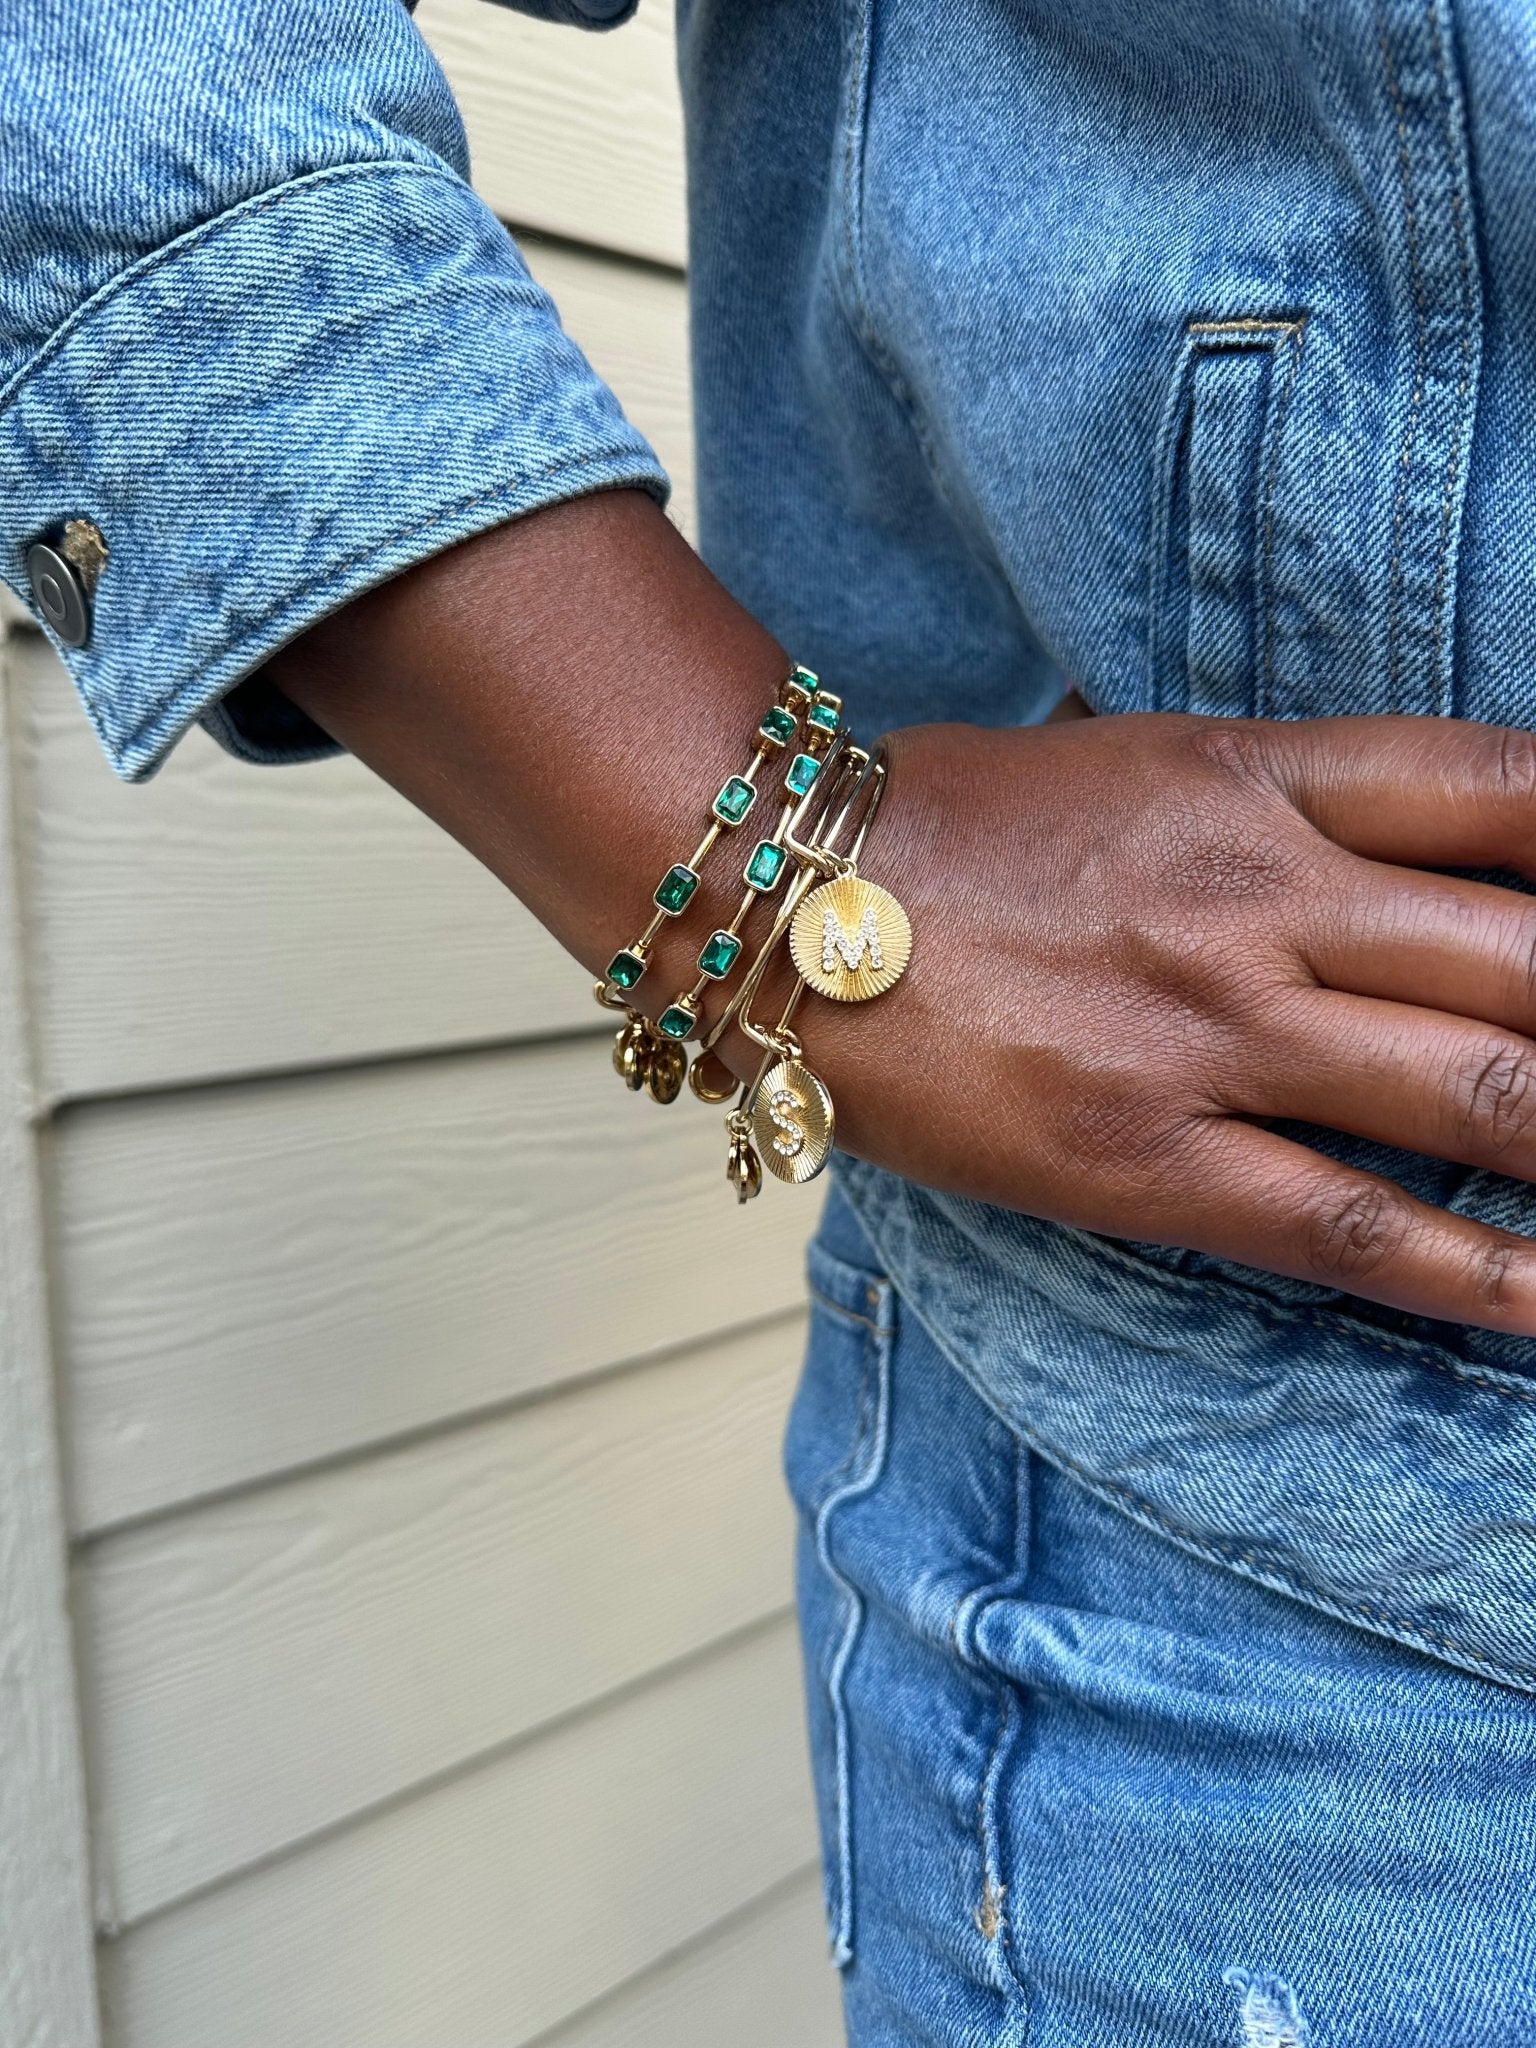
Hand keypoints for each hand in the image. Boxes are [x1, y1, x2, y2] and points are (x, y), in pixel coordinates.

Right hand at [812, 712, 1535, 1332]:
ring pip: (1482, 1093)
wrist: (778, 892)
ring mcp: (1211, 1032)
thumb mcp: (1142, 760)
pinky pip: (1350, 1226)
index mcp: (1261, 779)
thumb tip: (1431, 857)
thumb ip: (1292, 800)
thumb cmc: (957, 821)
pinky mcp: (1144, 1157)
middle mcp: (1264, 898)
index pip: (1513, 787)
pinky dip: (1481, 1277)